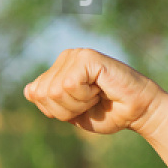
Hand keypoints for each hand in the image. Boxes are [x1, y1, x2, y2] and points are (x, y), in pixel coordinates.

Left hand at [23, 48, 166, 134]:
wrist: (138, 112)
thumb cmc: (109, 113)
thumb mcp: (71, 113)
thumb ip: (49, 103)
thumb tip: (29, 90)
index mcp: (59, 69)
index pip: (35, 94)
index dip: (57, 111)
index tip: (81, 107)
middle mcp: (65, 57)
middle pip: (43, 94)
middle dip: (66, 108)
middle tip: (91, 102)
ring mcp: (76, 55)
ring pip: (55, 91)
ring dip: (78, 103)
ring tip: (97, 95)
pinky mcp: (87, 57)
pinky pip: (69, 85)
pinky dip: (85, 96)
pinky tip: (101, 89)